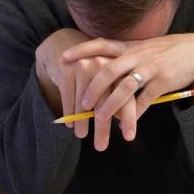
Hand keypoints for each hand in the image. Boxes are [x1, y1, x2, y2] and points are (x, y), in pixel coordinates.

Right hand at [35, 30, 136, 149]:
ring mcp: (85, 66)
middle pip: (106, 102)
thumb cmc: (92, 69)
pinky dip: (69, 112)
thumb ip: (119, 98)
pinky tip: (70, 124)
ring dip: (83, 122)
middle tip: (101, 147)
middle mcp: (105, 66)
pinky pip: (69, 96)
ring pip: (85, 102)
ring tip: (82, 136)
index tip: (129, 137)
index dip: (128, 119)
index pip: (127, 97)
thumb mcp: (108, 79)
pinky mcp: (67, 69)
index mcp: (120, 70)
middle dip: (103, 127)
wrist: (64, 47)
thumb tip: (125, 125)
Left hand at [62, 33, 193, 121]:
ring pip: (125, 88)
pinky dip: (134, 114)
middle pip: (109, 70)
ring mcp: (150, 69)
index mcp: (129, 47)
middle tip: (82, 105)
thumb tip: (98, 68)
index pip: (100, 45)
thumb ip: (122, 57)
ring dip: (111, 106)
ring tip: (100, 120)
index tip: (63, 59)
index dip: (81, 51)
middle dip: (93, 88)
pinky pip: (145, 101)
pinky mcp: (163, 82)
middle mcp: (137, 55)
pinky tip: (126, 126)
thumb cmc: (164, 52)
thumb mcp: (142, 49)